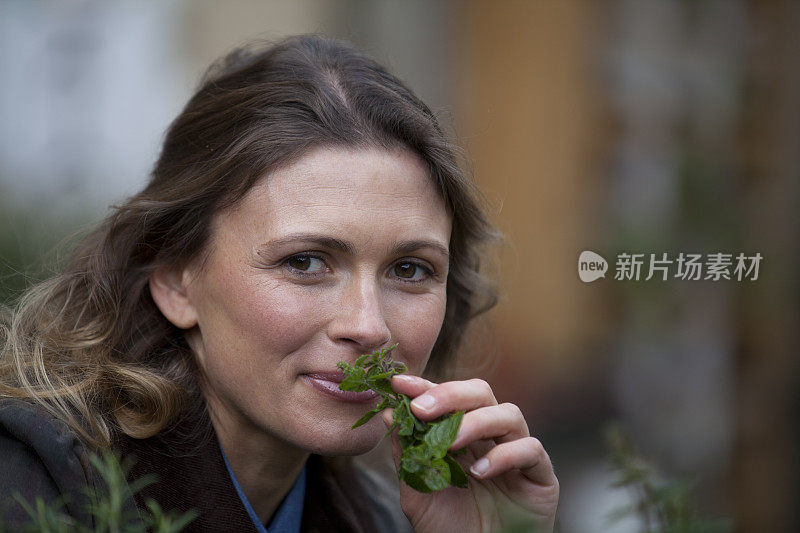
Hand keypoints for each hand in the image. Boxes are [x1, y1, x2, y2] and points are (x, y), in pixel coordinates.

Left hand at [383, 375, 558, 532]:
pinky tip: (481, 472)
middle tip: (422, 409)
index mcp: (461, 433)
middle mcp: (491, 436)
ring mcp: (517, 452)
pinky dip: (505, 455)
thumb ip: (407, 453)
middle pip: (481, 393)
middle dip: (450, 394)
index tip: (399, 383)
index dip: (425, 386)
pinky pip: (531, 449)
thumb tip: (389, 413)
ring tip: (451, 444)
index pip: (447, 398)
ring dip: (476, 423)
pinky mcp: (541, 474)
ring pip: (509, 414)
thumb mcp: (417, 490)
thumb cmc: (448, 527)